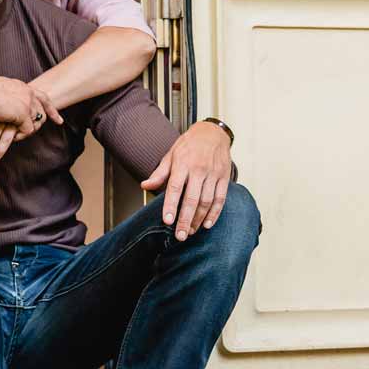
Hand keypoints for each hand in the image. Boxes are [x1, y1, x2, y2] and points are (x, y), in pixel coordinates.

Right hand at [0, 75, 61, 136]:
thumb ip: (0, 98)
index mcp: (17, 85)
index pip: (41, 96)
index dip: (50, 108)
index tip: (59, 120)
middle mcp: (25, 91)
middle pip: (43, 109)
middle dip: (46, 119)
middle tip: (50, 125)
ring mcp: (26, 102)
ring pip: (37, 121)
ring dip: (28, 129)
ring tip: (19, 136)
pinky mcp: (23, 114)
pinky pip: (28, 130)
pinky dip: (20, 136)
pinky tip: (12, 138)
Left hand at [141, 121, 232, 239]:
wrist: (213, 132)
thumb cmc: (189, 145)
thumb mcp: (171, 155)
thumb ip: (159, 173)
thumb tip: (145, 185)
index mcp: (182, 164)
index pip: (175, 188)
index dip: (171, 205)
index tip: (167, 221)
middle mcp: (199, 169)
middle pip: (192, 199)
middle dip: (186, 220)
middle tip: (180, 236)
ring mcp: (213, 174)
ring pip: (206, 201)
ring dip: (199, 219)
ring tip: (191, 231)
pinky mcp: (224, 177)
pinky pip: (220, 199)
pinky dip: (214, 213)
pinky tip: (207, 224)